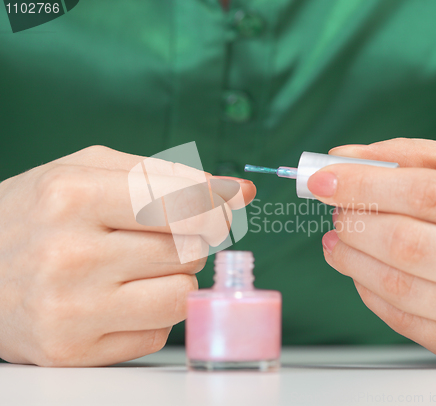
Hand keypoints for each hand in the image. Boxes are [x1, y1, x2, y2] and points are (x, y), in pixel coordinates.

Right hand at [0, 146, 255, 365]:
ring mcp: (71, 309)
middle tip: (158, 237)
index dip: (214, 208)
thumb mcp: (89, 171)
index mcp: (75, 197)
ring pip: (182, 295)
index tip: (221, 210)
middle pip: (189, 250)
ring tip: (139, 268)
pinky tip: (120, 299)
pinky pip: (159, 333)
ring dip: (176, 278)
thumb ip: (168, 175)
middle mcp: (71, 255)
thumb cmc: (41, 212)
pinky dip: (153, 314)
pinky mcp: (73, 349)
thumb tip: (239, 191)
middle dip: (188, 241)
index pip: (184, 204)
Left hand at [308, 138, 435, 367]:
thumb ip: (412, 155)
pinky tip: (361, 268)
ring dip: (350, 257)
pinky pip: (400, 319)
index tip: (322, 180)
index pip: (425, 194)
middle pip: (406, 243)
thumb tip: (344, 157)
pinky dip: (366, 288)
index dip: (364, 184)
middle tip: (338, 212)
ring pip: (396, 285)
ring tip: (339, 238)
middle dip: (355, 224)